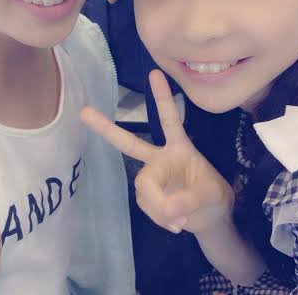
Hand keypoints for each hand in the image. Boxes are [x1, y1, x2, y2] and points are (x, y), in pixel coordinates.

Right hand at [81, 70, 233, 234]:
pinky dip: (160, 217)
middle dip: (106, 128)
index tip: (153, 72)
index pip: (170, 120)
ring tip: (181, 221)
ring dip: (160, 208)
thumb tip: (166, 208)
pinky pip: (146, 205)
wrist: (212, 220)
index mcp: (180, 147)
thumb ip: (190, 200)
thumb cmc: (214, 198)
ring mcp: (152, 176)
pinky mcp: (149, 196)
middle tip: (83, 112)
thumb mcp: (212, 196)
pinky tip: (175, 224)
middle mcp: (160, 158)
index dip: (162, 98)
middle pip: (129, 143)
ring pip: (144, 189)